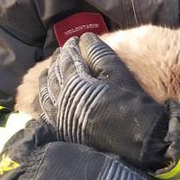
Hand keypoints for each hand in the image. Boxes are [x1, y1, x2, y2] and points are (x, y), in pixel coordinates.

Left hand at [38, 33, 169, 170]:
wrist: (137, 141)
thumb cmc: (131, 104)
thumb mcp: (118, 74)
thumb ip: (99, 53)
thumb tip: (85, 38)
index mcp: (75, 83)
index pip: (66, 60)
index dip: (69, 48)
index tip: (74, 41)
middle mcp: (62, 100)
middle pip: (53, 76)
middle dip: (57, 62)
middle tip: (62, 53)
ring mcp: (59, 118)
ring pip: (45, 94)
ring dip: (46, 80)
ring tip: (50, 72)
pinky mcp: (62, 133)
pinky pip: (44, 114)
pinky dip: (42, 103)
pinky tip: (45, 99)